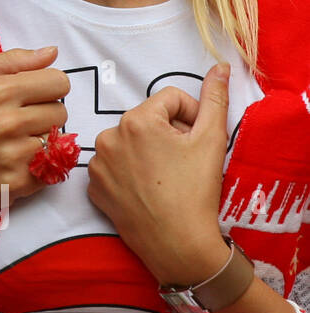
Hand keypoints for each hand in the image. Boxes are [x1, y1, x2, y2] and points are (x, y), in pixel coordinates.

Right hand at [0, 46, 69, 222]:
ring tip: (14, 142)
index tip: (28, 97)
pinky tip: (15, 163)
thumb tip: (52, 52)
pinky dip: (38, 166)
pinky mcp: (18, 182)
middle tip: (17, 122)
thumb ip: (12, 60)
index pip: (58, 81)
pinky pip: (52, 168)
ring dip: (40, 140)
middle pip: (62, 111)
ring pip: (58, 139)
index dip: (46, 88)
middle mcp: (6, 121)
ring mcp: (13, 154)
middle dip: (43, 114)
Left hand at [87, 64, 232, 283]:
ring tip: (165, 176)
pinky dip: (129, 172)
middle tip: (183, 161)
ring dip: (147, 152)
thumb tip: (219, 68)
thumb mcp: (212, 140)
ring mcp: (97, 163)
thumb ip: (215, 99)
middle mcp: (108, 136)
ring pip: (129, 143)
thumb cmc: (196, 192)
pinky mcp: (93, 186)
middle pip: (147, 120)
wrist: (178, 244)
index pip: (169, 100)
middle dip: (168, 134)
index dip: (191, 116)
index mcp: (135, 120)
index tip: (197, 140)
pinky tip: (147, 189)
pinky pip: (113, 166)